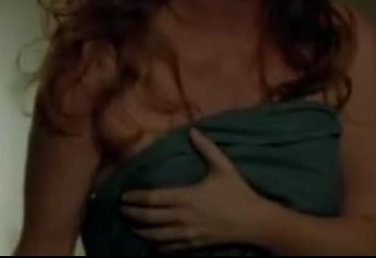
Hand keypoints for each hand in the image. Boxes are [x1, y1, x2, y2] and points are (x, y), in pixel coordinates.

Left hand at [120, 128, 270, 253]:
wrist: (254, 221)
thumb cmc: (238, 193)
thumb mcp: (223, 167)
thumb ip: (206, 148)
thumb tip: (193, 130)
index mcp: (187, 196)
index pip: (153, 199)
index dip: (135, 198)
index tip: (124, 196)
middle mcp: (183, 216)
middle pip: (149, 218)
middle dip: (132, 214)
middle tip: (121, 210)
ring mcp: (188, 233)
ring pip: (155, 235)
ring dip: (140, 231)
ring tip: (131, 226)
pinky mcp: (194, 245)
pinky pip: (169, 248)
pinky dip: (157, 245)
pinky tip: (152, 242)